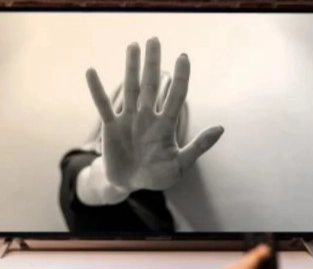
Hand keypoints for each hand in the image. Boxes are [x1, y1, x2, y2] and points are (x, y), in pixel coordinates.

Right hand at [85, 37, 223, 190]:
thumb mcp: (180, 164)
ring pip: (131, 88)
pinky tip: (91, 71)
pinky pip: (103, 105)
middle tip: (154, 39)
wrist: (131, 185)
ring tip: (133, 46)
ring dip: (131, 67)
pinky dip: (97, 89)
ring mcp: (129, 120)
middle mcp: (148, 117)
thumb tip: (221, 128)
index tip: (183, 57)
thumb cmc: (158, 175)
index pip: (176, 96)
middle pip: (152, 85)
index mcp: (166, 125)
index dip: (180, 77)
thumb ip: (199, 146)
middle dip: (153, 63)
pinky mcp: (111, 127)